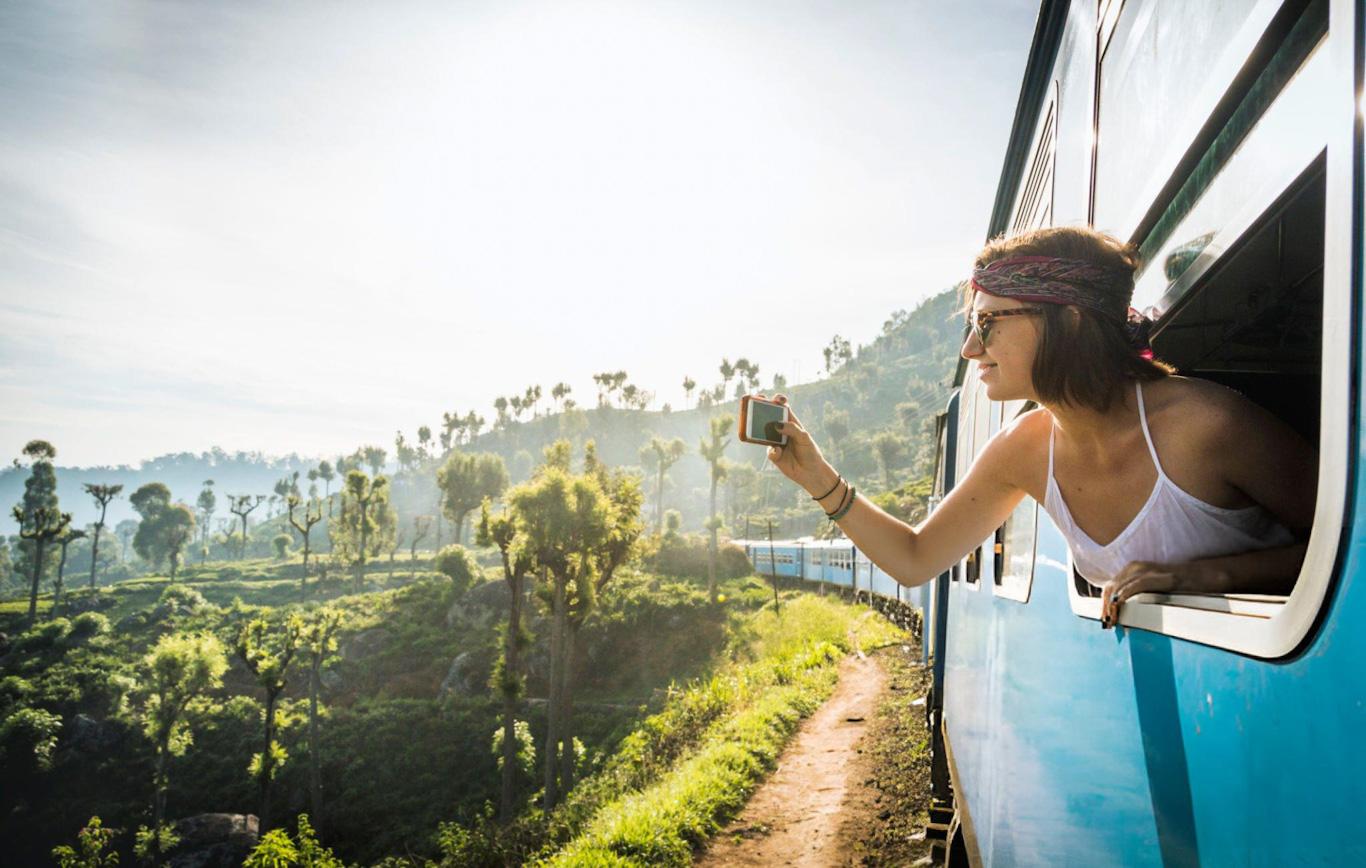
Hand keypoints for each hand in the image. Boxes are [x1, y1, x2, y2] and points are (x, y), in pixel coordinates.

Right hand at [757, 394, 836, 495]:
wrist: (811, 472)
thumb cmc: (810, 452)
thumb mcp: (804, 438)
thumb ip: (792, 429)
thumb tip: (776, 424)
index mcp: (790, 422)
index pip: (782, 408)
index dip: (778, 400)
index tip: (776, 399)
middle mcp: (781, 430)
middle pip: (768, 417)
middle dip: (760, 410)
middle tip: (755, 405)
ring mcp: (776, 441)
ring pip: (763, 433)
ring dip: (760, 430)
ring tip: (759, 429)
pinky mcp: (773, 454)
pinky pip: (769, 450)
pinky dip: (773, 451)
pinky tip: (779, 453)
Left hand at [1099, 560, 1216, 627]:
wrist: (1200, 576)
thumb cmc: (1176, 587)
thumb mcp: (1150, 590)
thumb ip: (1135, 598)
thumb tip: (1120, 616)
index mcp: (1131, 570)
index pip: (1109, 588)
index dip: (1103, 605)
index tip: (1105, 622)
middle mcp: (1135, 567)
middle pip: (1111, 588)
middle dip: (1106, 608)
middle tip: (1108, 625)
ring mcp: (1147, 570)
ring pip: (1120, 587)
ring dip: (1113, 606)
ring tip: (1114, 621)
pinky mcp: (1160, 576)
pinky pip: (1137, 586)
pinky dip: (1126, 597)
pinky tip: (1122, 607)